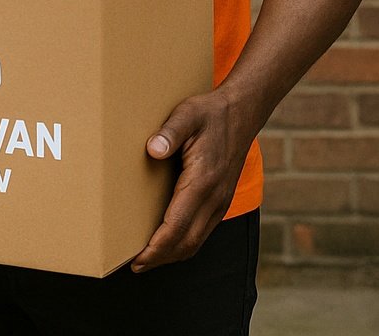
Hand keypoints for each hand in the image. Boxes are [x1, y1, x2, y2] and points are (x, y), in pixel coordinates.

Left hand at [130, 89, 251, 272]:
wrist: (243, 113)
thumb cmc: (210, 113)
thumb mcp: (187, 114)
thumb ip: (170, 131)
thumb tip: (153, 149)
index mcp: (204, 181)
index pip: (178, 225)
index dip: (157, 246)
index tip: (138, 258)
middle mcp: (215, 197)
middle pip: (188, 241)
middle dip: (161, 258)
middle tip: (135, 265)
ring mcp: (220, 201)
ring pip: (197, 241)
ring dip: (173, 254)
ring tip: (147, 260)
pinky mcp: (220, 200)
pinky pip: (202, 231)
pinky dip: (184, 243)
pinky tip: (168, 241)